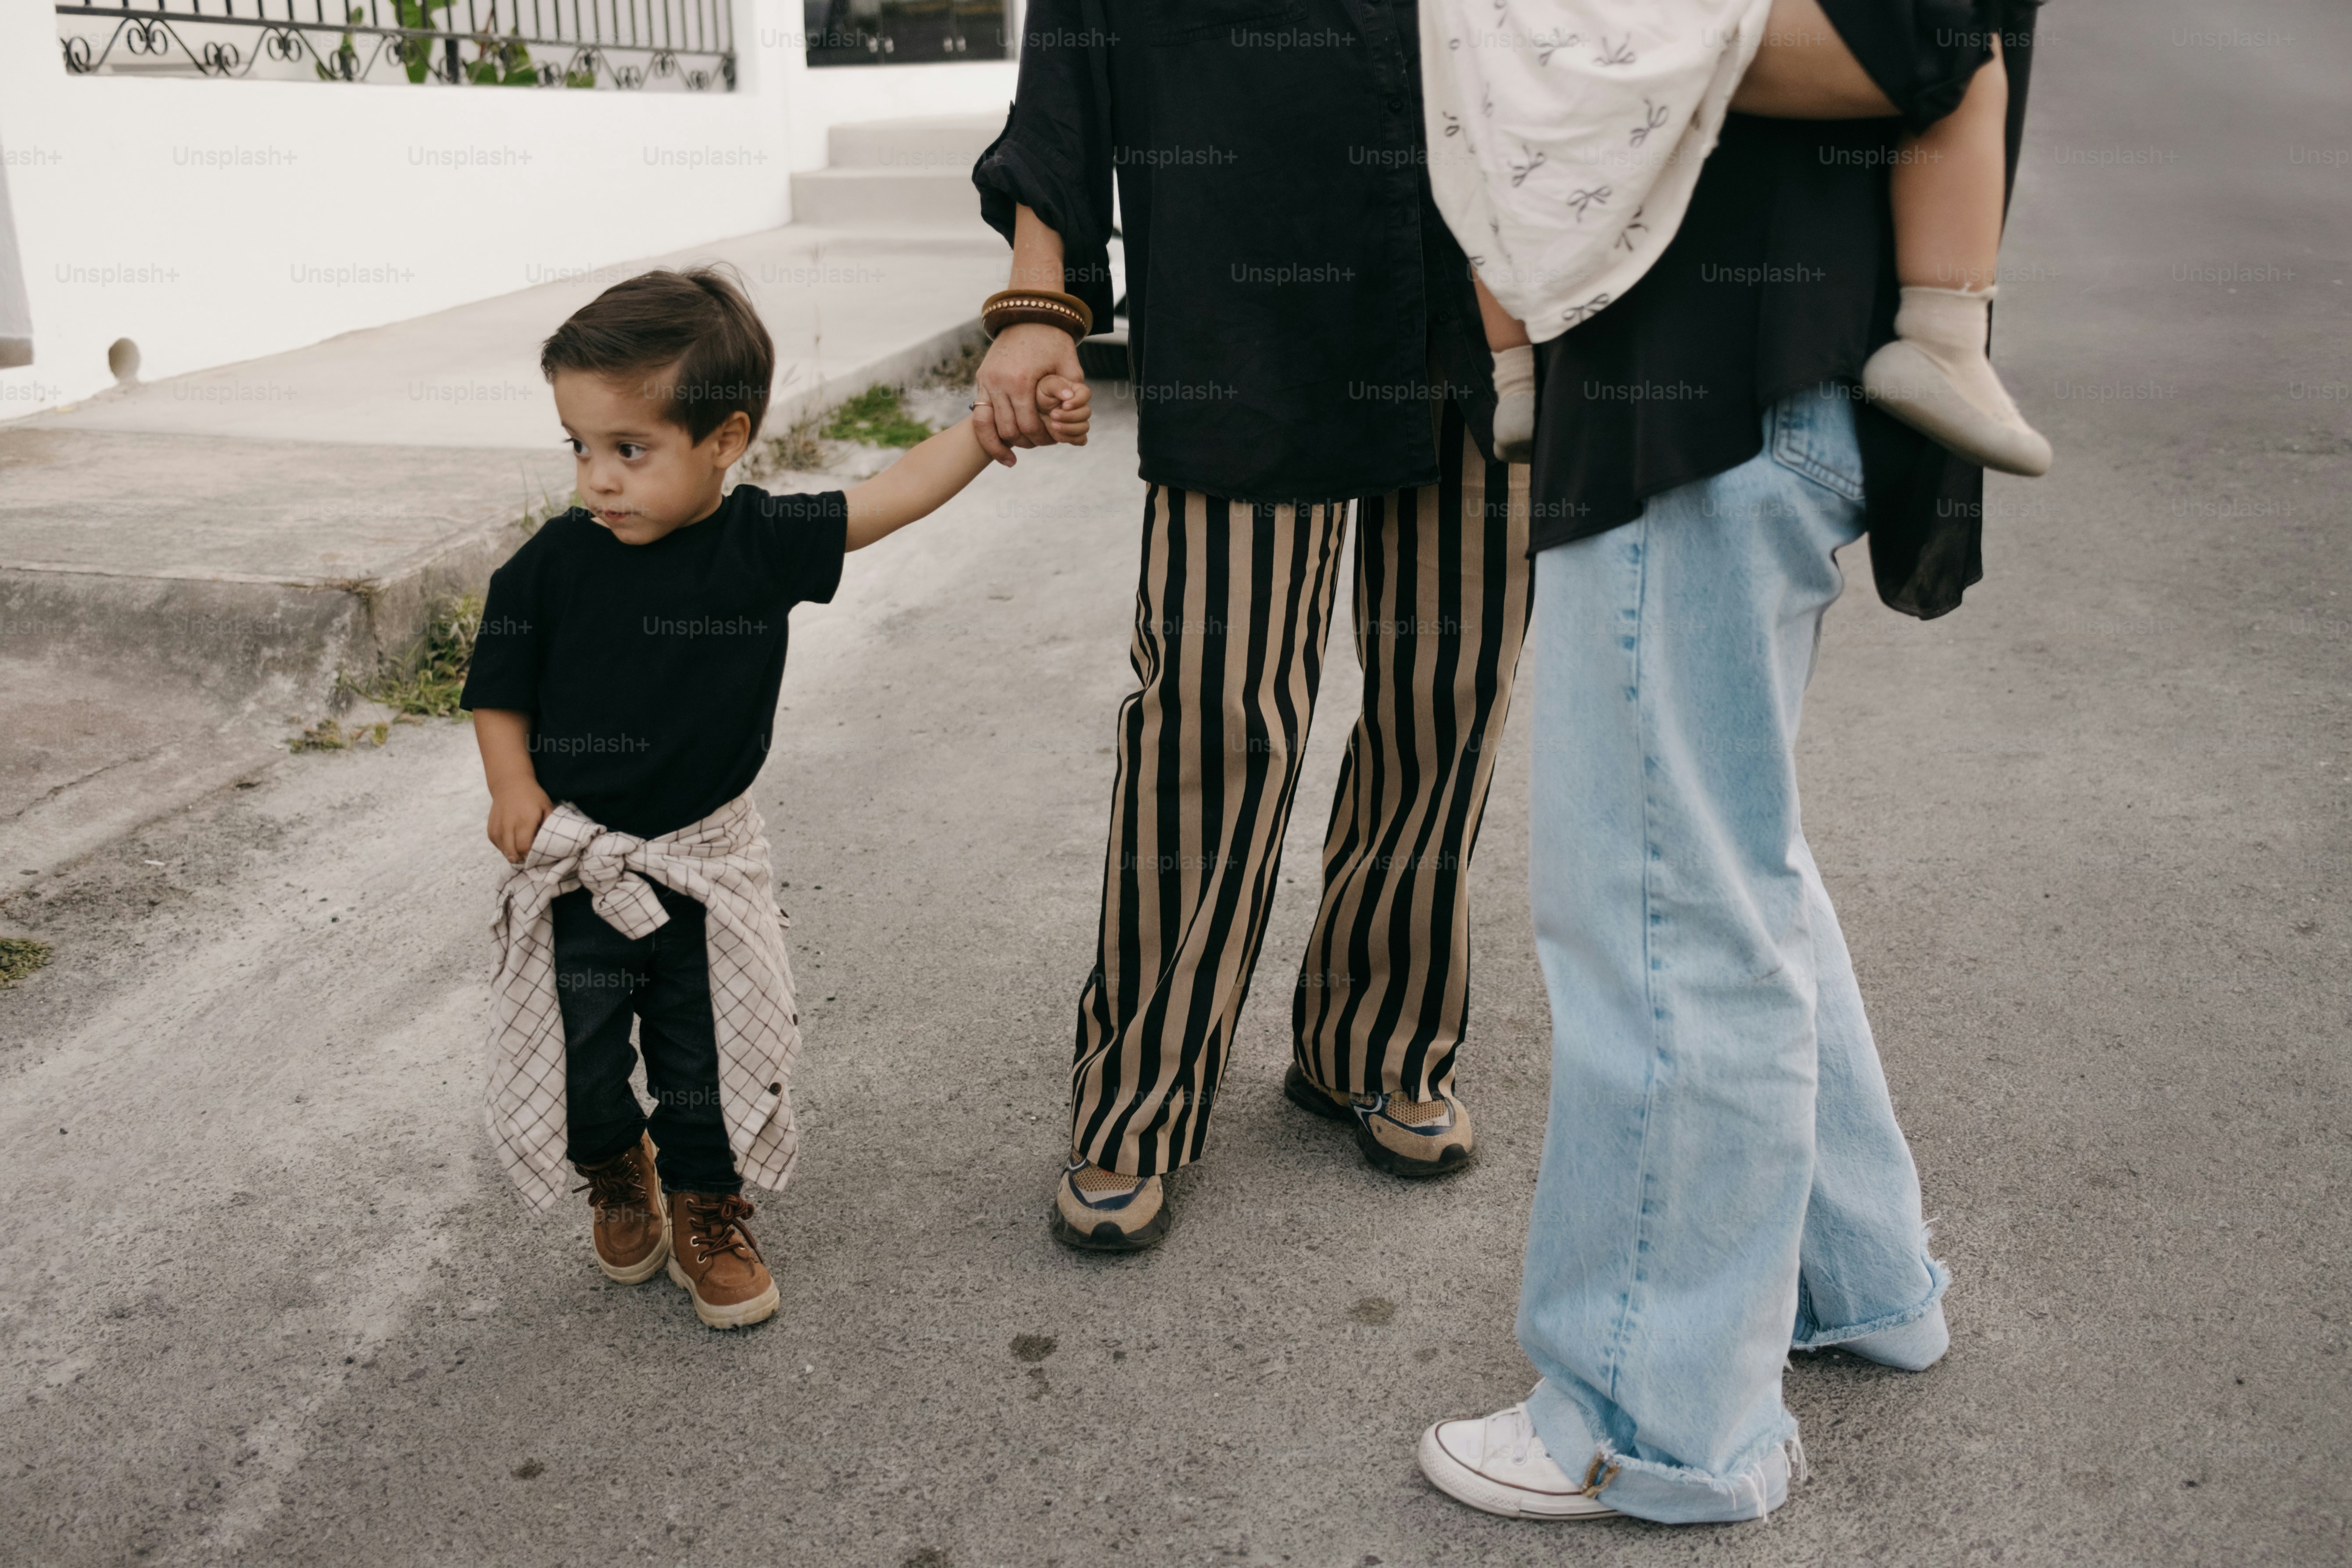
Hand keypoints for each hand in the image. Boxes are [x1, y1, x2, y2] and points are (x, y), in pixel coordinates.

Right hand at [486, 782, 553, 865]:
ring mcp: (496, 829)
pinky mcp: (490, 831)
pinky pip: (499, 847)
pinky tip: (515, 841)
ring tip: (524, 847)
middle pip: (513, 854)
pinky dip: (507, 848)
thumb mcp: (547, 807)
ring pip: (505, 853)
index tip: (540, 854)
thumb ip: (550, 825)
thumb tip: (552, 844)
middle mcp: (507, 825)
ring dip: (515, 854)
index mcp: (524, 820)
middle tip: (532, 855)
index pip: (524, 848)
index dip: (532, 855)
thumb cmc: (532, 796)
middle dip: (524, 859)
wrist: (509, 784)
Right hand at [973, 323, 1083, 464]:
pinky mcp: (980, 379)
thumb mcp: (1069, 363)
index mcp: (1021, 380)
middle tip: (1040, 445)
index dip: (1042, 438)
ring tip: (1012, 458)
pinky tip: (1000, 445)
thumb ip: (1073, 389)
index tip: (1054, 441)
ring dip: (1001, 444)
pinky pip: (978, 415)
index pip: (1028, 425)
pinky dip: (987, 433)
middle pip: (1008, 430)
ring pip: (986, 427)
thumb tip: (1072, 410)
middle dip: (1025, 443)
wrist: (1027, 313)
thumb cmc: (1052, 338)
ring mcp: (985, 381)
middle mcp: (998, 383)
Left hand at [1036, 373, 1091, 445]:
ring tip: (1053, 424)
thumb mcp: (1047, 385)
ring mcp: (1079, 421)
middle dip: (1069, 416)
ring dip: (1069, 428)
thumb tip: (1069, 395)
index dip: (1078, 402)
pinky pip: (1080, 440)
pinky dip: (1070, 439)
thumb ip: (1057, 386)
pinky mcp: (1074, 433)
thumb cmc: (1041, 393)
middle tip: (1052, 414)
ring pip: (1084, 428)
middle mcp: (1081, 406)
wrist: (1034, 408)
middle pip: (1086, 413)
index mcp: (1077, 391)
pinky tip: (1057, 433)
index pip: (1086, 394)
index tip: (1065, 405)